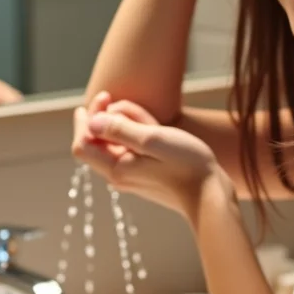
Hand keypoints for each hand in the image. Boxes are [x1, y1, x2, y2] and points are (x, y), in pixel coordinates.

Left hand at [72, 98, 232, 223]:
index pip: (82, 143)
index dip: (87, 117)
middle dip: (111, 117)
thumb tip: (92, 121)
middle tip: (131, 105)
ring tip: (153, 121)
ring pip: (118, 144)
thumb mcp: (152, 139)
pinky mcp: (146, 177)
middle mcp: (119, 176)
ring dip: (129, 125)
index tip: (105, 96)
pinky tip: (158, 131)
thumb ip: (119, 129)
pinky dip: (140, 136)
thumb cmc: (187, 165)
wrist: (211, 196)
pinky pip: (133, 152)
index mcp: (116, 168)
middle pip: (99, 141)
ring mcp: (133, 178)